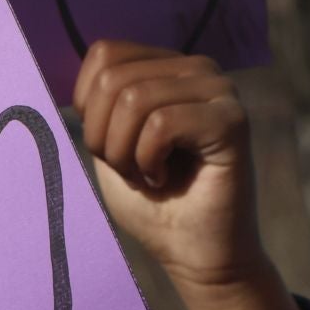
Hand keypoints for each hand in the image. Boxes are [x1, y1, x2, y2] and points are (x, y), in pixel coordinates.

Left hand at [75, 41, 309, 309]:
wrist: (194, 255)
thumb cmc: (152, 204)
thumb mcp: (109, 145)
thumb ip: (98, 104)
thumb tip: (77, 74)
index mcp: (167, 67)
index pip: (104, 54)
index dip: (88, 106)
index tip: (110, 148)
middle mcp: (197, 69)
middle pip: (113, 78)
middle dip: (104, 136)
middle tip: (131, 170)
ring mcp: (219, 90)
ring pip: (135, 99)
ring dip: (126, 153)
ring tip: (150, 177)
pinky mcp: (232, 120)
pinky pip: (162, 123)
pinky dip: (148, 160)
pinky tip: (166, 180)